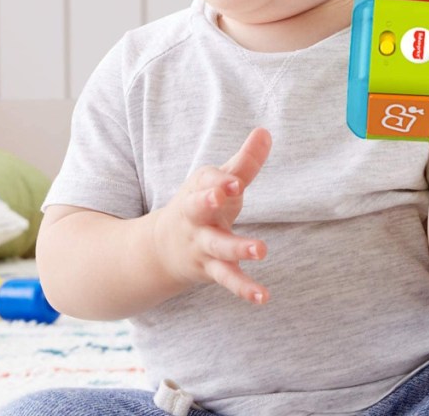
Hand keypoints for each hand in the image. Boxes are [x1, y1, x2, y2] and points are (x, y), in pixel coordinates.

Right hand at [153, 128, 271, 304]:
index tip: (234, 179)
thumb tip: (266, 131)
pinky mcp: (211, 269)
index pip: (207, 180)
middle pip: (198, 207)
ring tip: (261, 250)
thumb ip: (244, 162)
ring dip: (238, 248)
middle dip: (210, 199)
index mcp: (198, 191)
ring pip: (218, 247)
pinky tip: (263, 296)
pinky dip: (244, 288)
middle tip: (229, 193)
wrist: (162, 250)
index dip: (220, 179)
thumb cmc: (201, 206)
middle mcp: (195, 217)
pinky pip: (228, 279)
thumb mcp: (217, 182)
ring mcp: (202, 245)